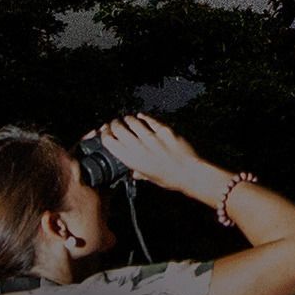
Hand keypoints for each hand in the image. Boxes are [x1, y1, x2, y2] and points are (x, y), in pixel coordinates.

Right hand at [90, 112, 214, 200]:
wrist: (189, 173)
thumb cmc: (169, 178)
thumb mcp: (148, 177)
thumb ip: (138, 171)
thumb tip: (133, 171)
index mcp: (132, 160)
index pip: (110, 142)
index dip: (105, 134)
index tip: (105, 132)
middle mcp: (139, 147)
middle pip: (119, 128)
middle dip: (115, 124)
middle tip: (115, 123)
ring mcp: (151, 137)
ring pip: (133, 121)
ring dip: (128, 119)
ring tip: (128, 119)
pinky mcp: (164, 130)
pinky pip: (149, 120)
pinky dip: (144, 117)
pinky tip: (141, 116)